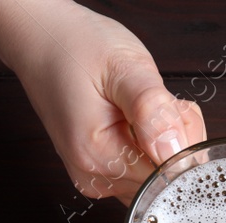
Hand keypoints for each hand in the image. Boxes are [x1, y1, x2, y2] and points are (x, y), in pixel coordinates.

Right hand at [0, 0, 205, 202]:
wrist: (42, 39)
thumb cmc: (77, 47)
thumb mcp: (124, 67)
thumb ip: (153, 109)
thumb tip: (173, 151)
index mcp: (99, 158)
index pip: (169, 176)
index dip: (183, 143)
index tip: (169, 108)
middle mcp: (96, 177)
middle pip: (167, 179)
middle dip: (177, 140)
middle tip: (156, 101)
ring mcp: (99, 177)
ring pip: (161, 175)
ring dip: (166, 140)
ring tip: (141, 105)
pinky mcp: (103, 172)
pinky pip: (147, 169)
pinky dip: (154, 142)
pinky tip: (138, 116)